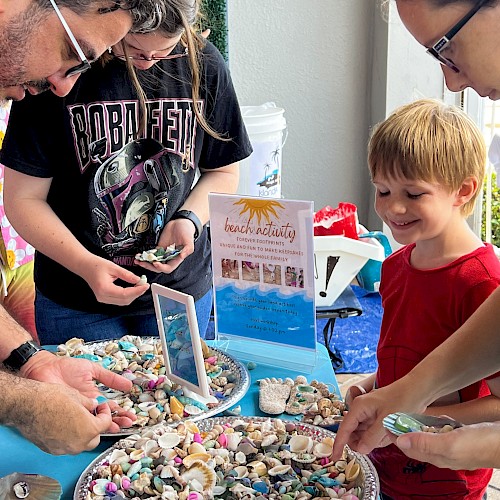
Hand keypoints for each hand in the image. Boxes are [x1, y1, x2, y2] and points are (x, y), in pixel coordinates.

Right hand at [12, 377, 112, 454]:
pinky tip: (65, 426)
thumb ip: (89, 403)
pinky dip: (70, 438)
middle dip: (96, 426)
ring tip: (79, 420)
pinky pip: (67, 446)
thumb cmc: (50, 399)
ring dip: (84, 434)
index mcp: (88, 429)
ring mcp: (64, 449)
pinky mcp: (51, 450)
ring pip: (81, 444)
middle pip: (95, 438)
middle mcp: (77, 443)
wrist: (27, 406)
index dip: (105, 413)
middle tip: (92, 414)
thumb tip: (93, 404)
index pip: (105, 424)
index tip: (102, 407)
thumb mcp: (76, 396)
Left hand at [21, 351, 135, 428]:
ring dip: (107, 426)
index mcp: (95, 396)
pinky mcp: (67, 416)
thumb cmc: (66, 368)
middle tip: (128, 424)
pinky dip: (89, 428)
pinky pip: (80, 424)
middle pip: (105, 418)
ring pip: (94, 423)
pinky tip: (97, 431)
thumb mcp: (92, 370)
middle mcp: (87, 407)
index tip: (132, 417)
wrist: (45, 370)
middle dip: (118, 421)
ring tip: (118, 428)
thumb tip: (128, 384)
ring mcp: (77, 413)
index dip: (122, 412)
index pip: (111, 407)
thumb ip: (109, 378)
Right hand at [78, 254, 148, 304]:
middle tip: (144, 284)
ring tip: (139, 285)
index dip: (137, 291)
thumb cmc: (96, 265)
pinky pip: (119, 300)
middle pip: (125, 300)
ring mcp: (103, 299)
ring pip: (123, 302)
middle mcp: (103, 297)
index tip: (145, 285)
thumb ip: (126, 275)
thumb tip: (138, 280)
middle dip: (136, 293)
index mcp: (104, 289)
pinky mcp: (105, 298)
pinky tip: (132, 288)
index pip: (125, 294)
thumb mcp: (113, 267)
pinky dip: (127, 295)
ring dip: (133, 295)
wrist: (85, 266)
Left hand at [135, 218, 195, 273]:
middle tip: (142, 263)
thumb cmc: (187, 231)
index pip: (168, 268)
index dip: (161, 267)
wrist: (181, 222)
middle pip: (158, 267)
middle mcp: (169, 257)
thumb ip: (188, 249)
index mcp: (177, 258)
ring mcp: (163, 253)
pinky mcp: (159, 247)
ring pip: (153, 261)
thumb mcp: (189, 240)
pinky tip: (139, 255)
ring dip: (145, 262)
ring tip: (137, 260)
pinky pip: (151, 254)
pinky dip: (145, 255)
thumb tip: (182, 256)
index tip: (155, 263)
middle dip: (150, 266)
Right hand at [332, 381, 425, 458]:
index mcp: (358, 408)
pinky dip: (379, 437)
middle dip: (362, 442)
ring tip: (388, 434)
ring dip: (373, 440)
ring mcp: (367, 413)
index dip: (338, 444)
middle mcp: (360, 410)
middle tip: (378, 443)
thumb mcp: (386, 421)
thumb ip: (372, 437)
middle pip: (353, 433)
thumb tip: (360, 450)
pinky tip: (389, 433)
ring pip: (363, 434)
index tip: (334, 458)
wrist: (416, 391)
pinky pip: (372, 432)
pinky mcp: (375, 417)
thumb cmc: (401, 401)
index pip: (344, 429)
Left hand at [395, 422, 499, 469]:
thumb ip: (425, 443)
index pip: (407, 446)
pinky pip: (440, 431)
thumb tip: (401, 441)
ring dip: (415, 426)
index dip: (393, 435)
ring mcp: (450, 444)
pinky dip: (432, 424)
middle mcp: (441, 452)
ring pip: (426, 435)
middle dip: (401, 430)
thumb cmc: (481, 444)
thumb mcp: (450, 443)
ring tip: (404, 413)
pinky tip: (431, 416)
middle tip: (391, 415)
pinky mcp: (459, 437)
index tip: (383, 422)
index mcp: (436, 456)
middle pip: (414, 441)